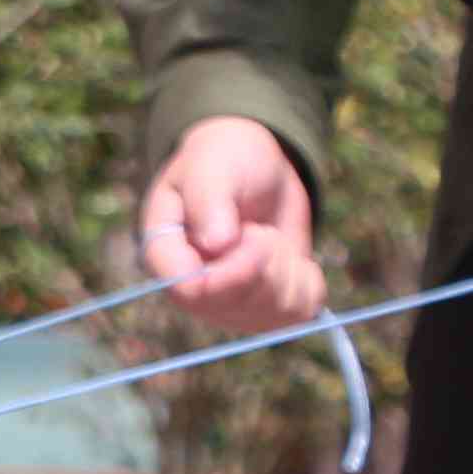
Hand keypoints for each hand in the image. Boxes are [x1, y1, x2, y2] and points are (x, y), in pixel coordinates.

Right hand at [139, 115, 326, 332]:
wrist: (257, 170)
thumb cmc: (224, 160)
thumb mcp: (212, 166)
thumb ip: (209, 199)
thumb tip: (218, 244)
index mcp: (165, 254)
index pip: (190, 291)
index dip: (232, 272)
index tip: (257, 235)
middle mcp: (192, 291)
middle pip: (234, 305)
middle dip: (264, 261)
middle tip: (260, 229)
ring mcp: (228, 306)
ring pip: (271, 312)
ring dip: (286, 268)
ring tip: (269, 238)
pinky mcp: (265, 310)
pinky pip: (299, 313)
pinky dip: (307, 282)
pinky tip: (289, 257)